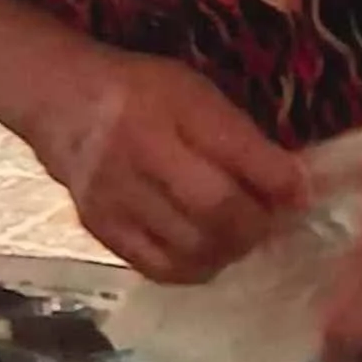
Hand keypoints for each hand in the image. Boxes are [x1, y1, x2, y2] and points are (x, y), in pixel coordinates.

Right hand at [35, 55, 310, 285]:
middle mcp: (136, 152)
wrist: (61, 103)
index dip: (279, 181)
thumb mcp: (195, 93)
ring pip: (191, 247)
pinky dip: (196, 267)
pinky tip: (207, 251)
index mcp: (167, 106)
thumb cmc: (143, 94)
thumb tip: (295, 190)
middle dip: (257, 223)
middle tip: (269, 221)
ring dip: (231, 249)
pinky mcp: (101, 230)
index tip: (300, 194)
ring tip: (239, 235)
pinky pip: (161, 268)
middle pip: (215, 209)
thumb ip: (240, 137)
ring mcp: (114, 197)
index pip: (235, 151)